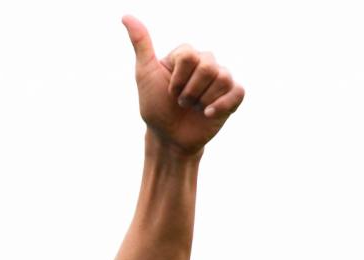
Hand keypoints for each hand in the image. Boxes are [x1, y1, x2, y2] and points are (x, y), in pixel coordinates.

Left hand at [123, 15, 244, 156]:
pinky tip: (208, 114)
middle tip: (181, 102)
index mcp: (186, 54)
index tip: (169, 91)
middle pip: (208, 66)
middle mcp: (205, 62)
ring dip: (203, 100)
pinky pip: (238, 92)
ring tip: (194, 108)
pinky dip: (222, 105)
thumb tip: (126, 16)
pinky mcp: (232, 97)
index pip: (189, 56)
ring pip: (223, 78)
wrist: (169, 138)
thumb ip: (141, 44)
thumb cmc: (156, 107)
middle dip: (190, 91)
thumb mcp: (145, 74)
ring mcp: (220, 79)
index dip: (177, 79)